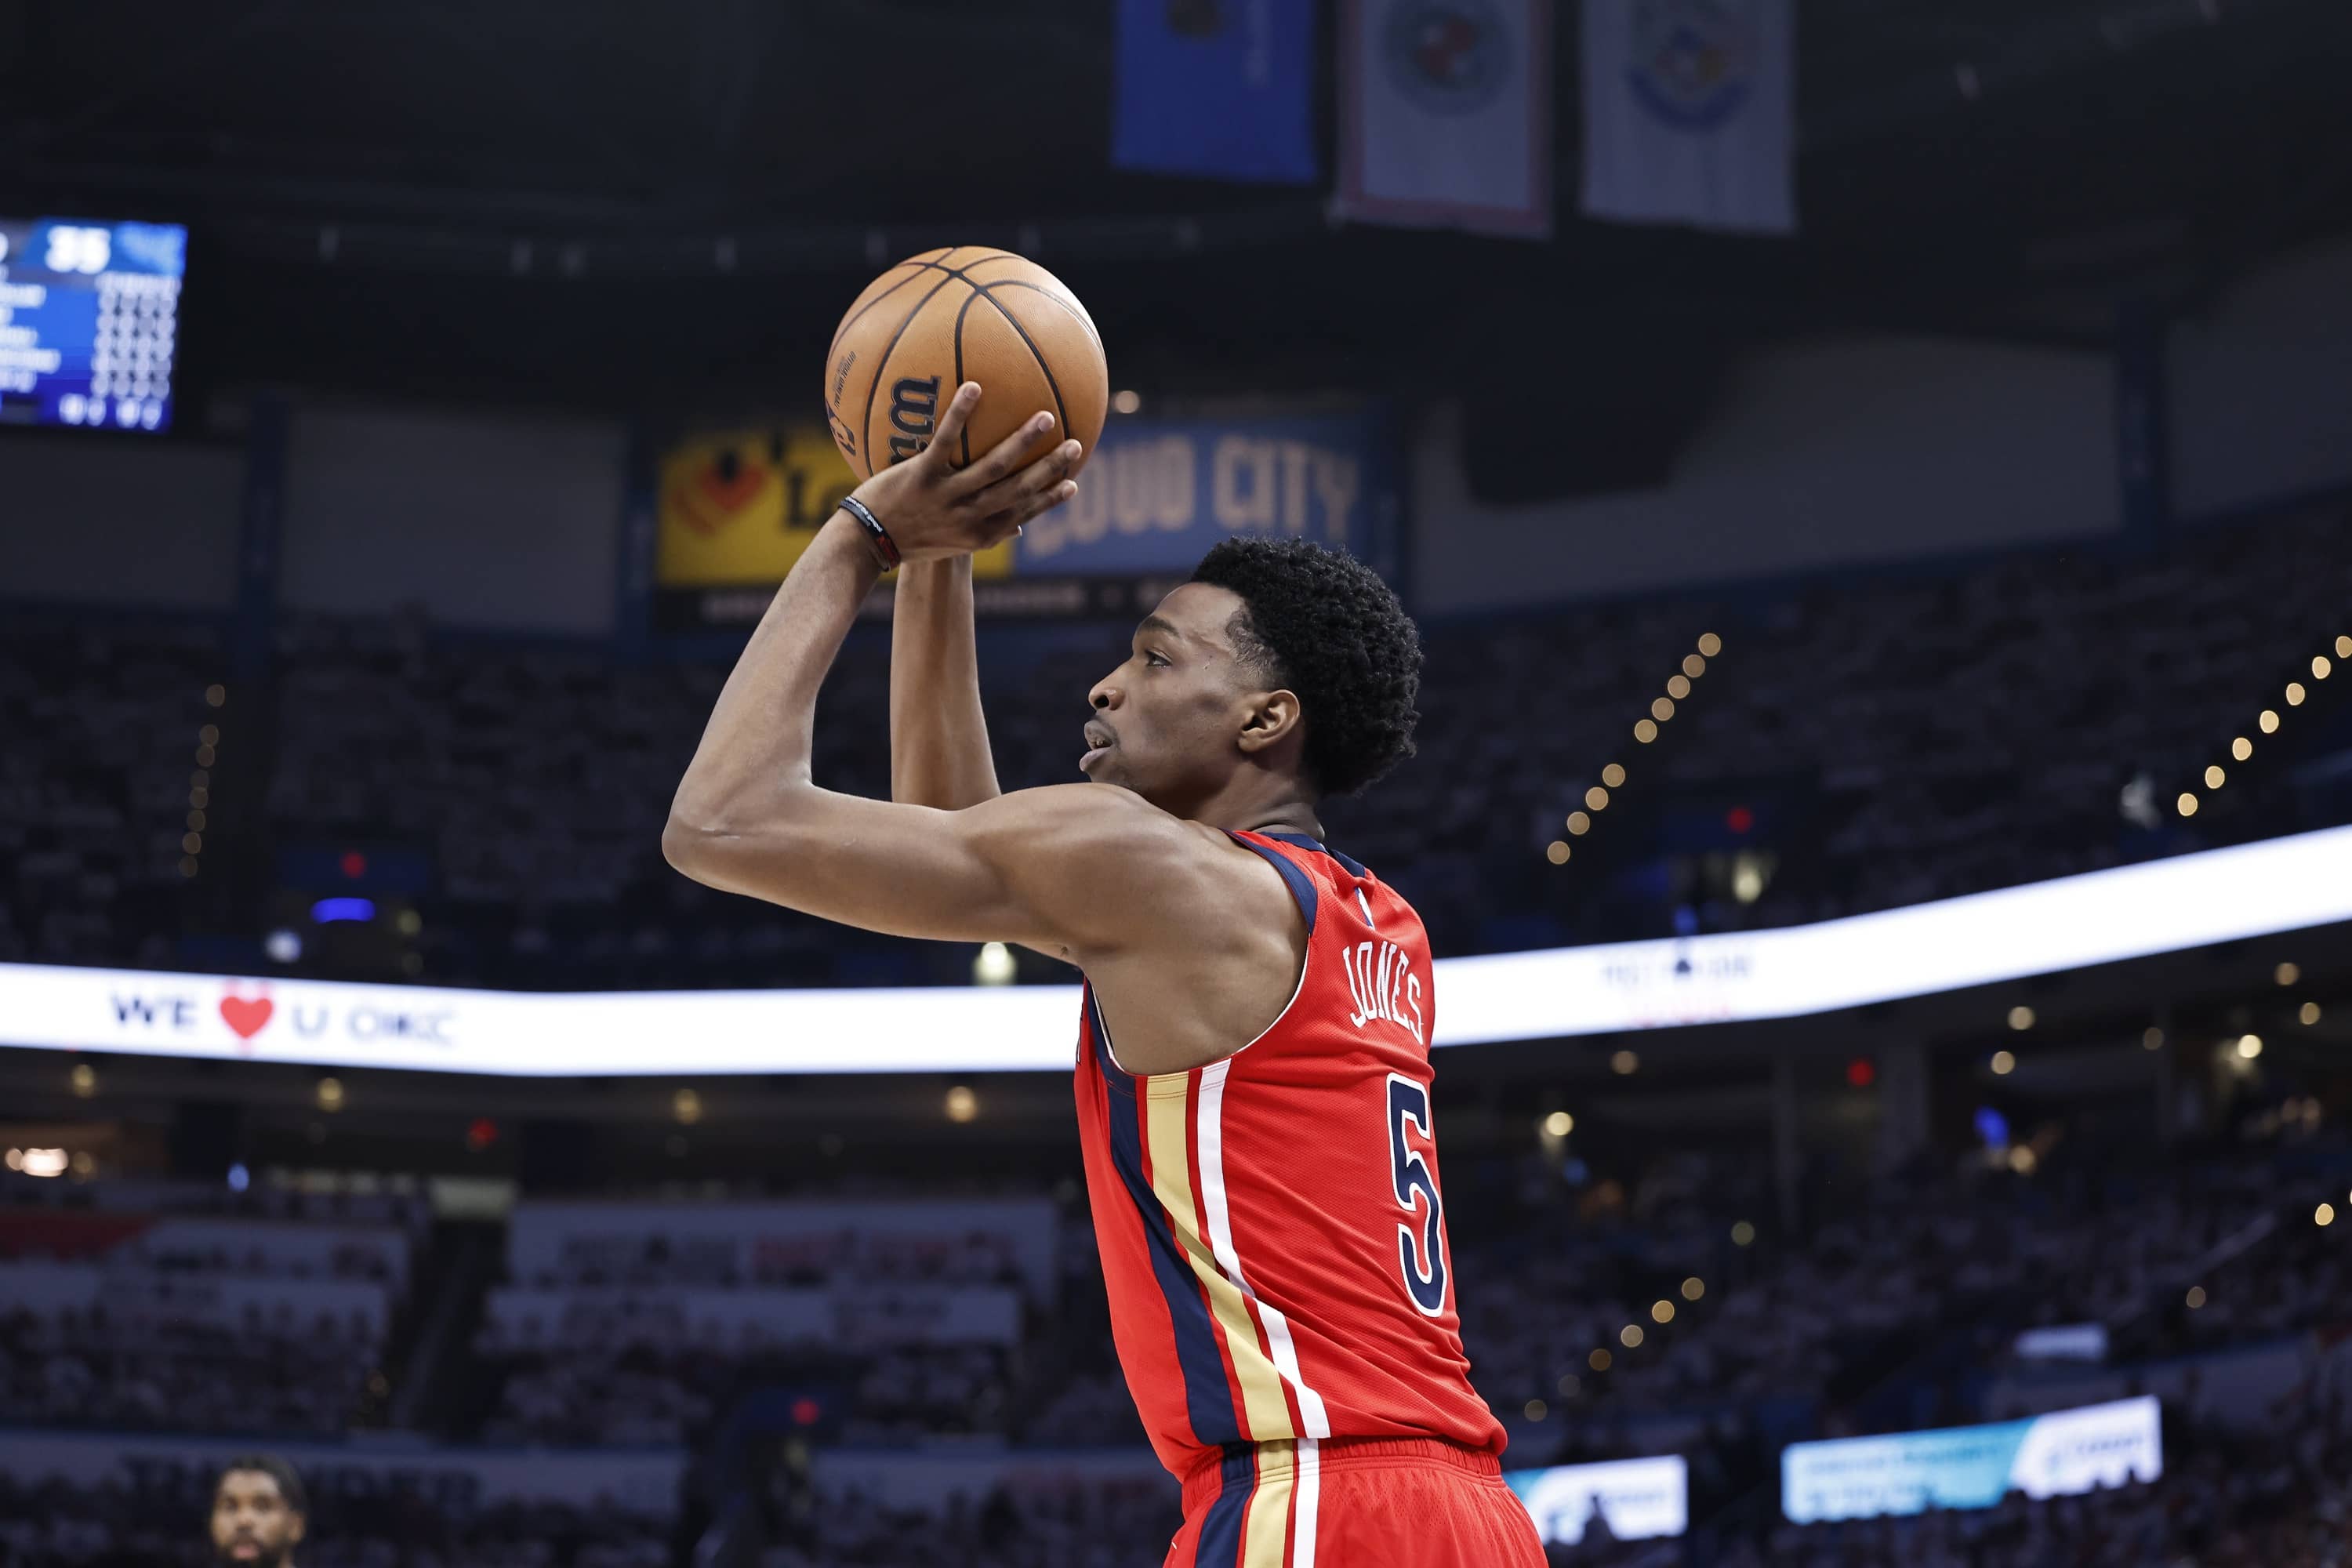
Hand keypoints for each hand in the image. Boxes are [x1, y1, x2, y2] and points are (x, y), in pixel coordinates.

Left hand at [846, 383, 1081, 562]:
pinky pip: (945, 441)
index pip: (1022, 514)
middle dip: (1049, 469)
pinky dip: (960, 415)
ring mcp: (946, 496)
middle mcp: (969, 517)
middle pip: (1019, 490)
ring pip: (993, 467)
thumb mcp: (948, 546)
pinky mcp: (921, 476)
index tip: (1074, 482)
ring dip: (1022, 441)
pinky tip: (974, 387)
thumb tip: (1017, 528)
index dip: (1050, 499)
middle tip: (1076, 445)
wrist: (864, 543)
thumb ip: (983, 534)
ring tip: (1045, 417)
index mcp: (978, 534)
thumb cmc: (907, 540)